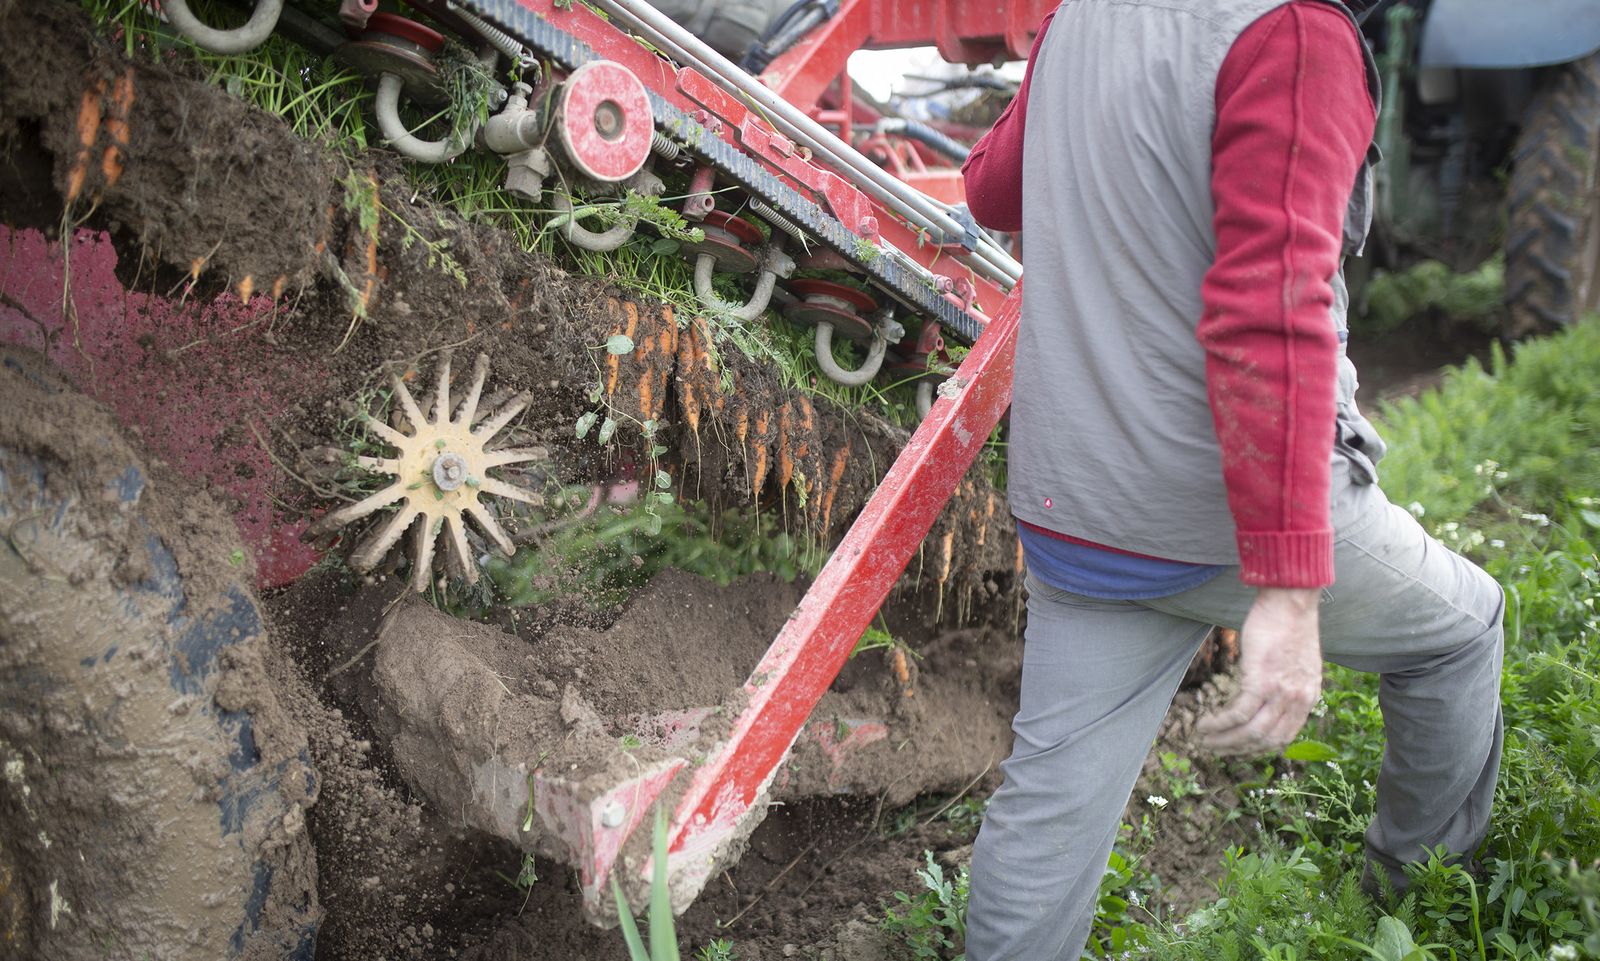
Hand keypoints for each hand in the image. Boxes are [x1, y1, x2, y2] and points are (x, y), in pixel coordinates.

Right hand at [1196, 588, 1322, 755]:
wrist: (1290, 602)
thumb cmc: (1289, 625)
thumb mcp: (1297, 663)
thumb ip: (1289, 684)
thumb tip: (1270, 696)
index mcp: (1308, 698)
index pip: (1284, 737)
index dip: (1257, 746)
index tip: (1237, 746)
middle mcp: (1297, 701)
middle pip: (1266, 740)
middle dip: (1238, 748)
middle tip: (1216, 748)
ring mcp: (1280, 693)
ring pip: (1251, 732)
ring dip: (1225, 740)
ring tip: (1205, 739)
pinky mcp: (1261, 681)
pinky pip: (1238, 714)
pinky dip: (1219, 723)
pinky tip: (1205, 723)